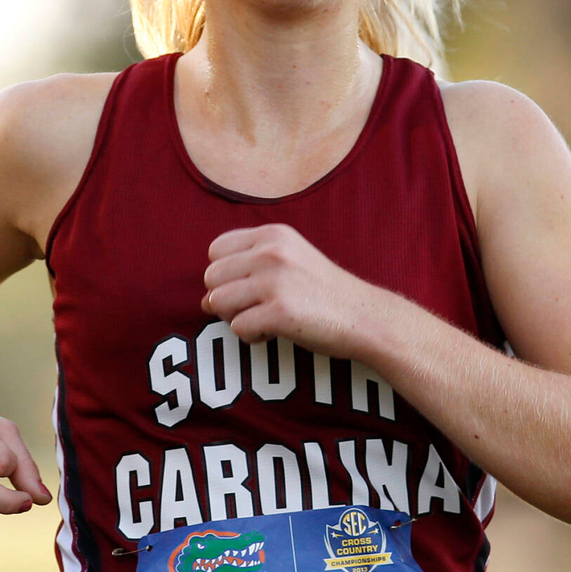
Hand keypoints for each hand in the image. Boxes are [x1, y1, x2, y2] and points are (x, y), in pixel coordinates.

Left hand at [201, 224, 375, 350]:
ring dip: (235, 319)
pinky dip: (252, 337)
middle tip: (254, 309)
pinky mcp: (280, 312)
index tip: (249, 288)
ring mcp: (275, 282)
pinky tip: (275, 332)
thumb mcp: (291, 258)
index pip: (215, 251)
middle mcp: (271, 252)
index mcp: (273, 234)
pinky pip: (238, 328)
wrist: (364, 316)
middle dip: (225, 299)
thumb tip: (205, 300)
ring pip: (218, 303)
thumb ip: (250, 266)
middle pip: (211, 278)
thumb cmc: (323, 292)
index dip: (225, 275)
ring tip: (263, 321)